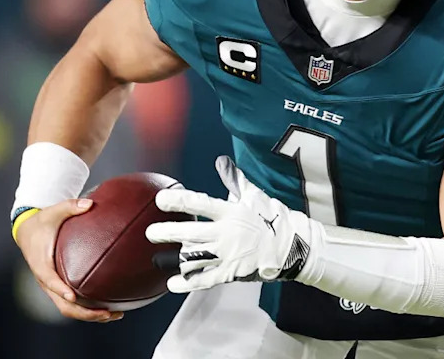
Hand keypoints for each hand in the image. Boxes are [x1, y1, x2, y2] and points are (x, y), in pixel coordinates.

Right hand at [14, 199, 123, 321]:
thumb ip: (72, 206)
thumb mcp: (54, 211)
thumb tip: (90, 203)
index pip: (51, 280)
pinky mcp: (58, 286)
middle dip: (84, 312)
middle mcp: (46, 280)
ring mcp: (52, 286)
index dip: (61, 290)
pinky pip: (72, 303)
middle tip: (107, 313)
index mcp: (42, 264)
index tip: (73, 297)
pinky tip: (107, 307)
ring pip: (68, 309)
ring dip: (89, 315)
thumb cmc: (42, 222)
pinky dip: (87, 308)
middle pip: (63, 305)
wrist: (27, 230)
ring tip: (113, 315)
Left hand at [146, 156, 311, 292]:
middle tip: (151, 233)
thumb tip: (221, 161)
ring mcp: (228, 255)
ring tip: (159, 258)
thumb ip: (234, 180)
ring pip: (195, 258)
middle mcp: (227, 233)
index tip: (161, 200)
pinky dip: (187, 282)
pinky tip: (172, 282)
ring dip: (175, 258)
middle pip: (191, 233)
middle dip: (168, 233)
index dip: (179, 201)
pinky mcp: (231, 272)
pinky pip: (205, 279)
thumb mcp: (253, 196)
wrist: (292, 247)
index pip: (200, 203)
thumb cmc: (272, 217)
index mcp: (231, 212)